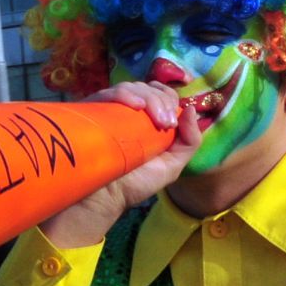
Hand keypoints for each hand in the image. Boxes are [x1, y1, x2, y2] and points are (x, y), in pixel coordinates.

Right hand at [41, 82, 202, 247]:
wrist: (105, 198)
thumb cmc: (136, 184)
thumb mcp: (172, 165)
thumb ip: (190, 141)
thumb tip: (191, 109)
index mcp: (149, 120)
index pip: (163, 94)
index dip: (170, 99)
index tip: (172, 121)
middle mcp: (130, 112)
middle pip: (149, 88)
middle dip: (162, 101)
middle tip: (165, 123)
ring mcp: (111, 110)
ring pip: (133, 87)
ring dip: (150, 99)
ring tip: (155, 120)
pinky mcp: (94, 111)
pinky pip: (110, 93)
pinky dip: (126, 94)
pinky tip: (136, 106)